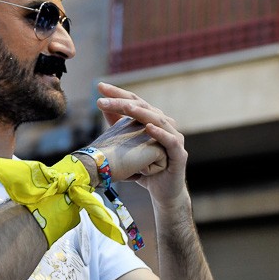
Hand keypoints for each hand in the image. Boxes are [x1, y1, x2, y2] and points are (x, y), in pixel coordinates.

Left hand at [90, 82, 187, 207]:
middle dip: (122, 101)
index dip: (117, 93)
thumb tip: (103, 107)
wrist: (163, 193)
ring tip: (125, 107)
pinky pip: (170, 141)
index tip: (99, 86)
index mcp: (152, 120)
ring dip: (140, 113)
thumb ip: (118, 126)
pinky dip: (160, 133)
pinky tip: (148, 128)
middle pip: (143, 107)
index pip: (134, 101)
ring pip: (158, 120)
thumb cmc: (145, 168)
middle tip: (102, 99)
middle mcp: (165, 125)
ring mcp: (175, 138)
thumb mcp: (128, 145)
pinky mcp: (179, 155)